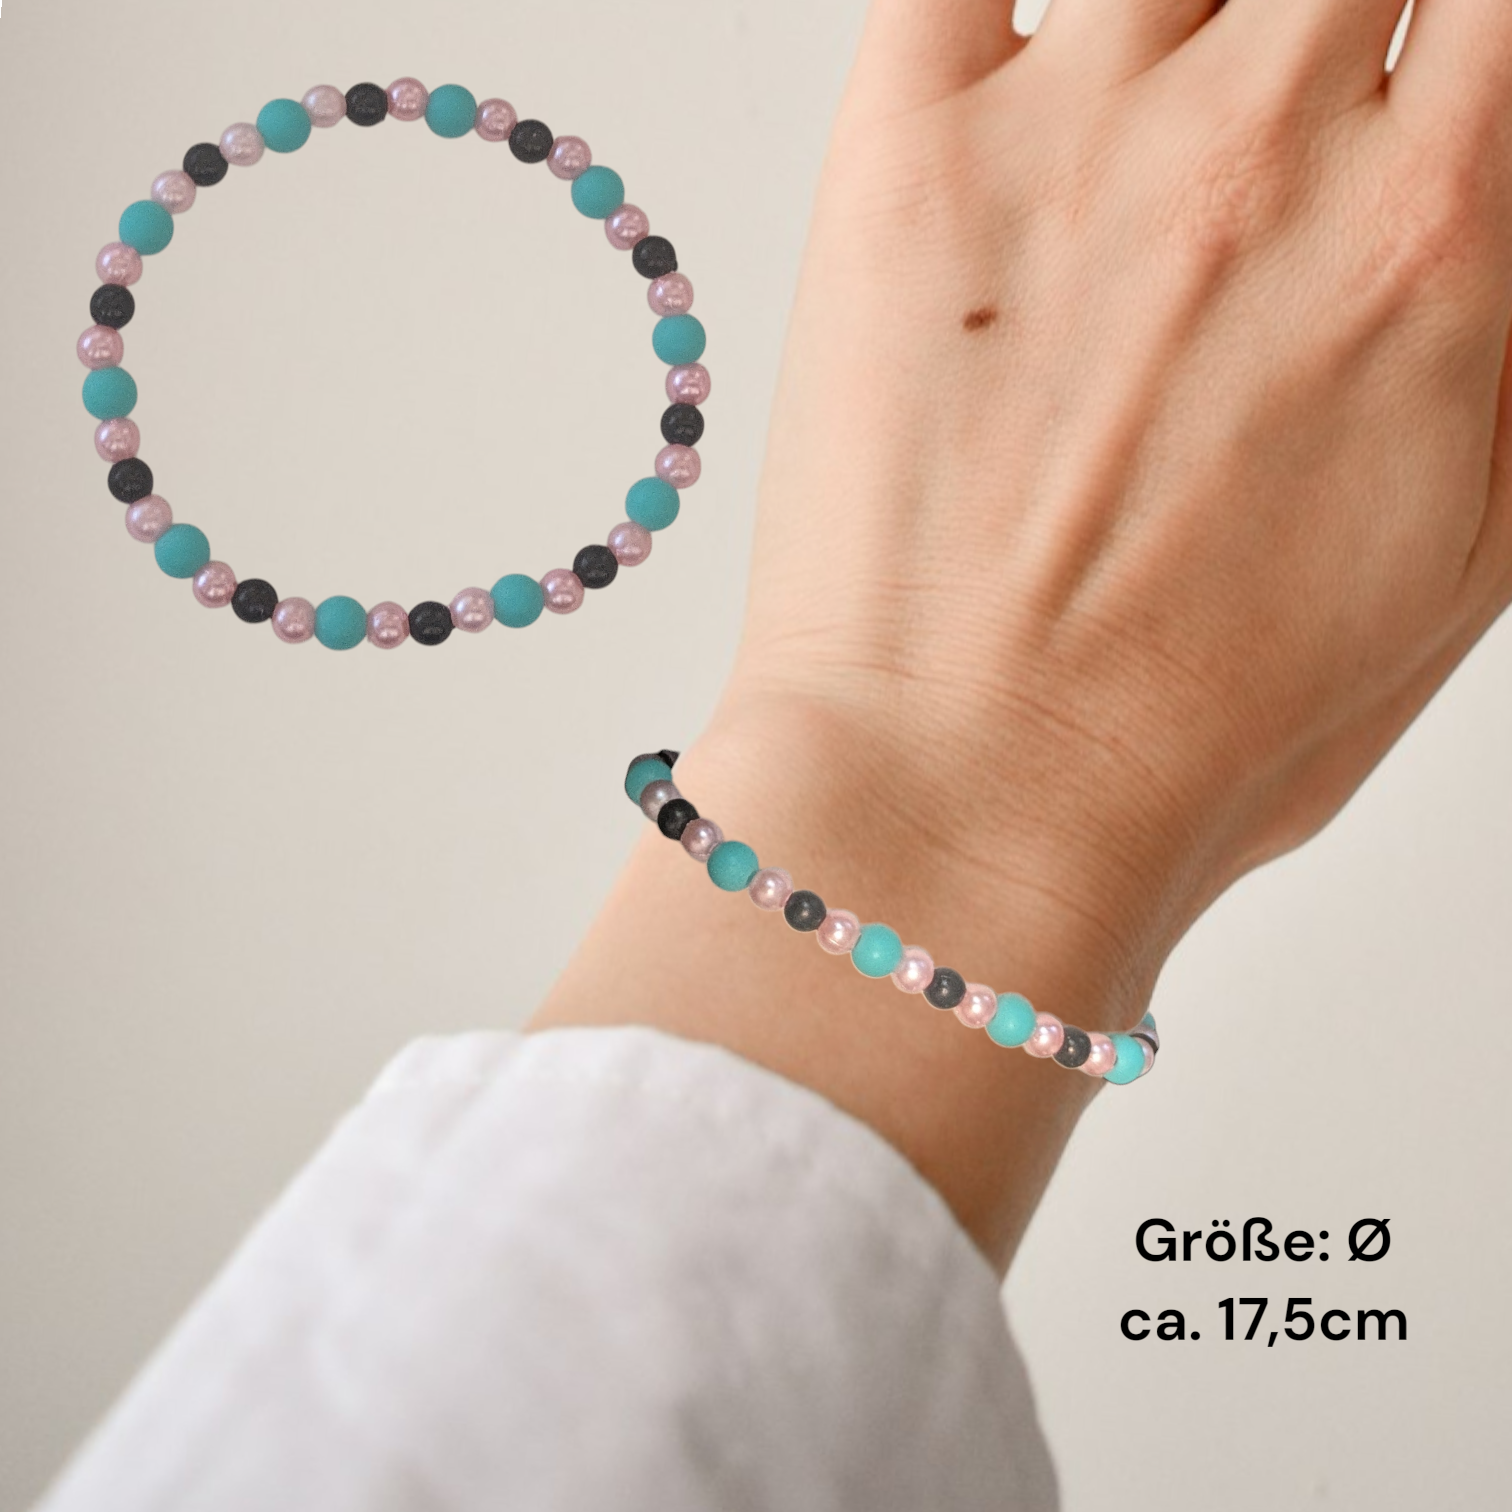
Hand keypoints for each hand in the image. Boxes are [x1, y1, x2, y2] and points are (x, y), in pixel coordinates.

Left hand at [730, 0, 1511, 981]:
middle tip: (1278, 102)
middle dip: (1329, 16)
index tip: (1416, 68)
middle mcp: (1266, 143)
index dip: (1456, 28)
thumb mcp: (1477, 552)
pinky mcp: (901, 168)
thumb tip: (1500, 196)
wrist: (976, 799)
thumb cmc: (1206, 728)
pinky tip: (1013, 61)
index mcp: (1442, 230)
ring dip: (1182, 8)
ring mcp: (1070, 135)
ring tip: (1157, 105)